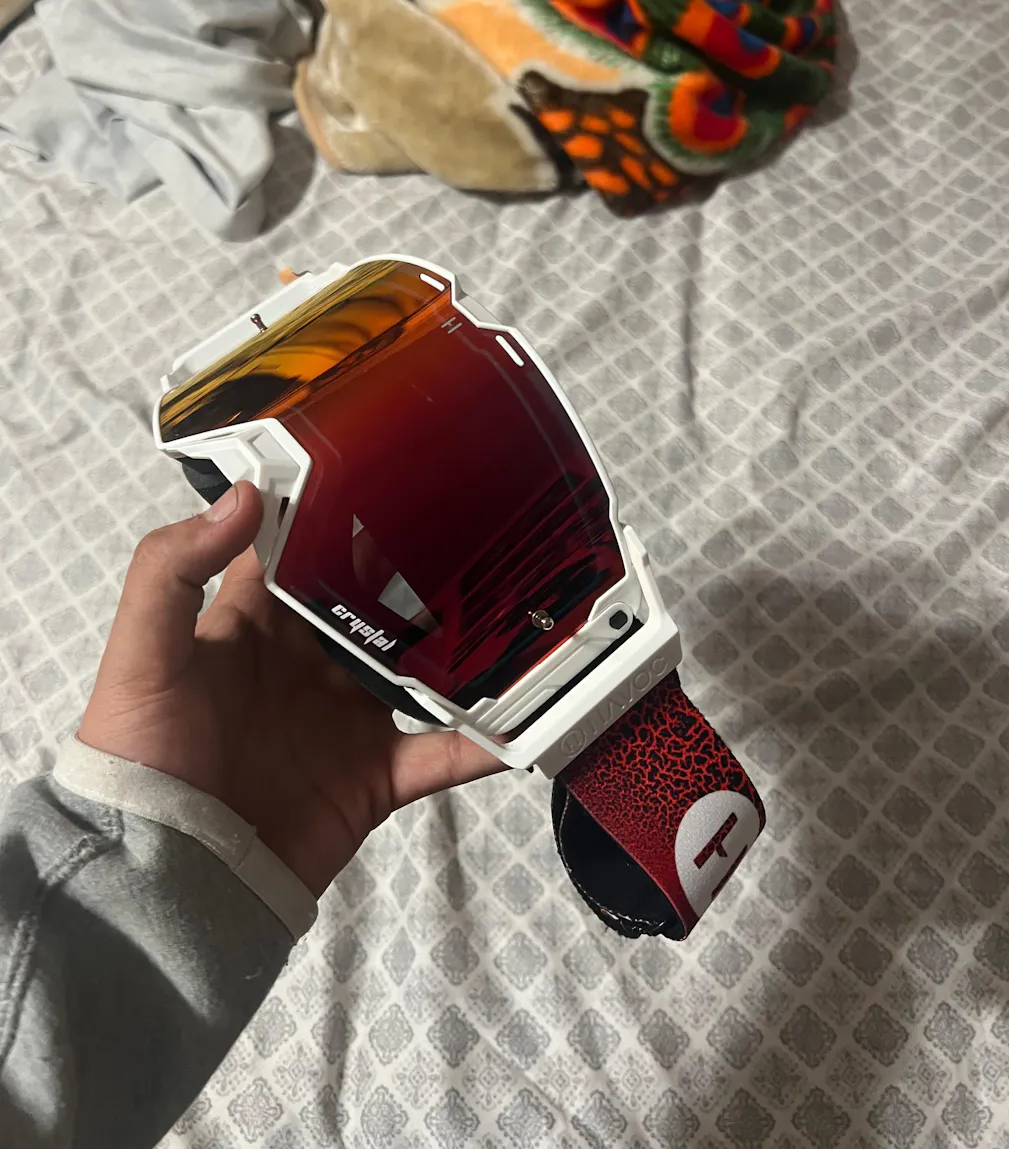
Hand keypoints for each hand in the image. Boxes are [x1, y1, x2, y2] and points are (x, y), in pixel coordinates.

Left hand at [79, 482, 502, 894]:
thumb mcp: (142, 654)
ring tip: (524, 599)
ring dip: (465, 645)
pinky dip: (485, 742)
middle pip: (374, 604)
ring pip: (420, 670)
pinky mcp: (376, 779)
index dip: (336, 512)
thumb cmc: (141, 758)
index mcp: (253, 626)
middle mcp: (307, 665)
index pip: (299, 553)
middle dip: (420, 566)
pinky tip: (529, 714)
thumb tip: (248, 490)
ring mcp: (346, 722)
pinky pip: (443, 755)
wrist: (165, 881)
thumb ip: (174, 567)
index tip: (393, 466)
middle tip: (483, 520)